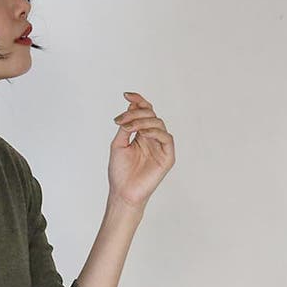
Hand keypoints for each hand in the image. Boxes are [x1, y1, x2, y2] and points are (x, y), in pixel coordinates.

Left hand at [108, 91, 175, 211]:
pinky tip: (142, 133)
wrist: (122, 192)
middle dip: (136, 113)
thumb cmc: (119, 172)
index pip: (144, 112)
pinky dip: (155, 132)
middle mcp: (152, 138)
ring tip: (129, 127)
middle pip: (151, 115)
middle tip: (122, 120)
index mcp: (141, 134)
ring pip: (158, 124)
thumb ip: (126, 126)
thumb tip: (131, 106)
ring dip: (143, 121)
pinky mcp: (167, 157)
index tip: (126, 94)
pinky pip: (166, 138)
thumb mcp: (118, 144)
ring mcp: (161, 147)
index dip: (138, 101)